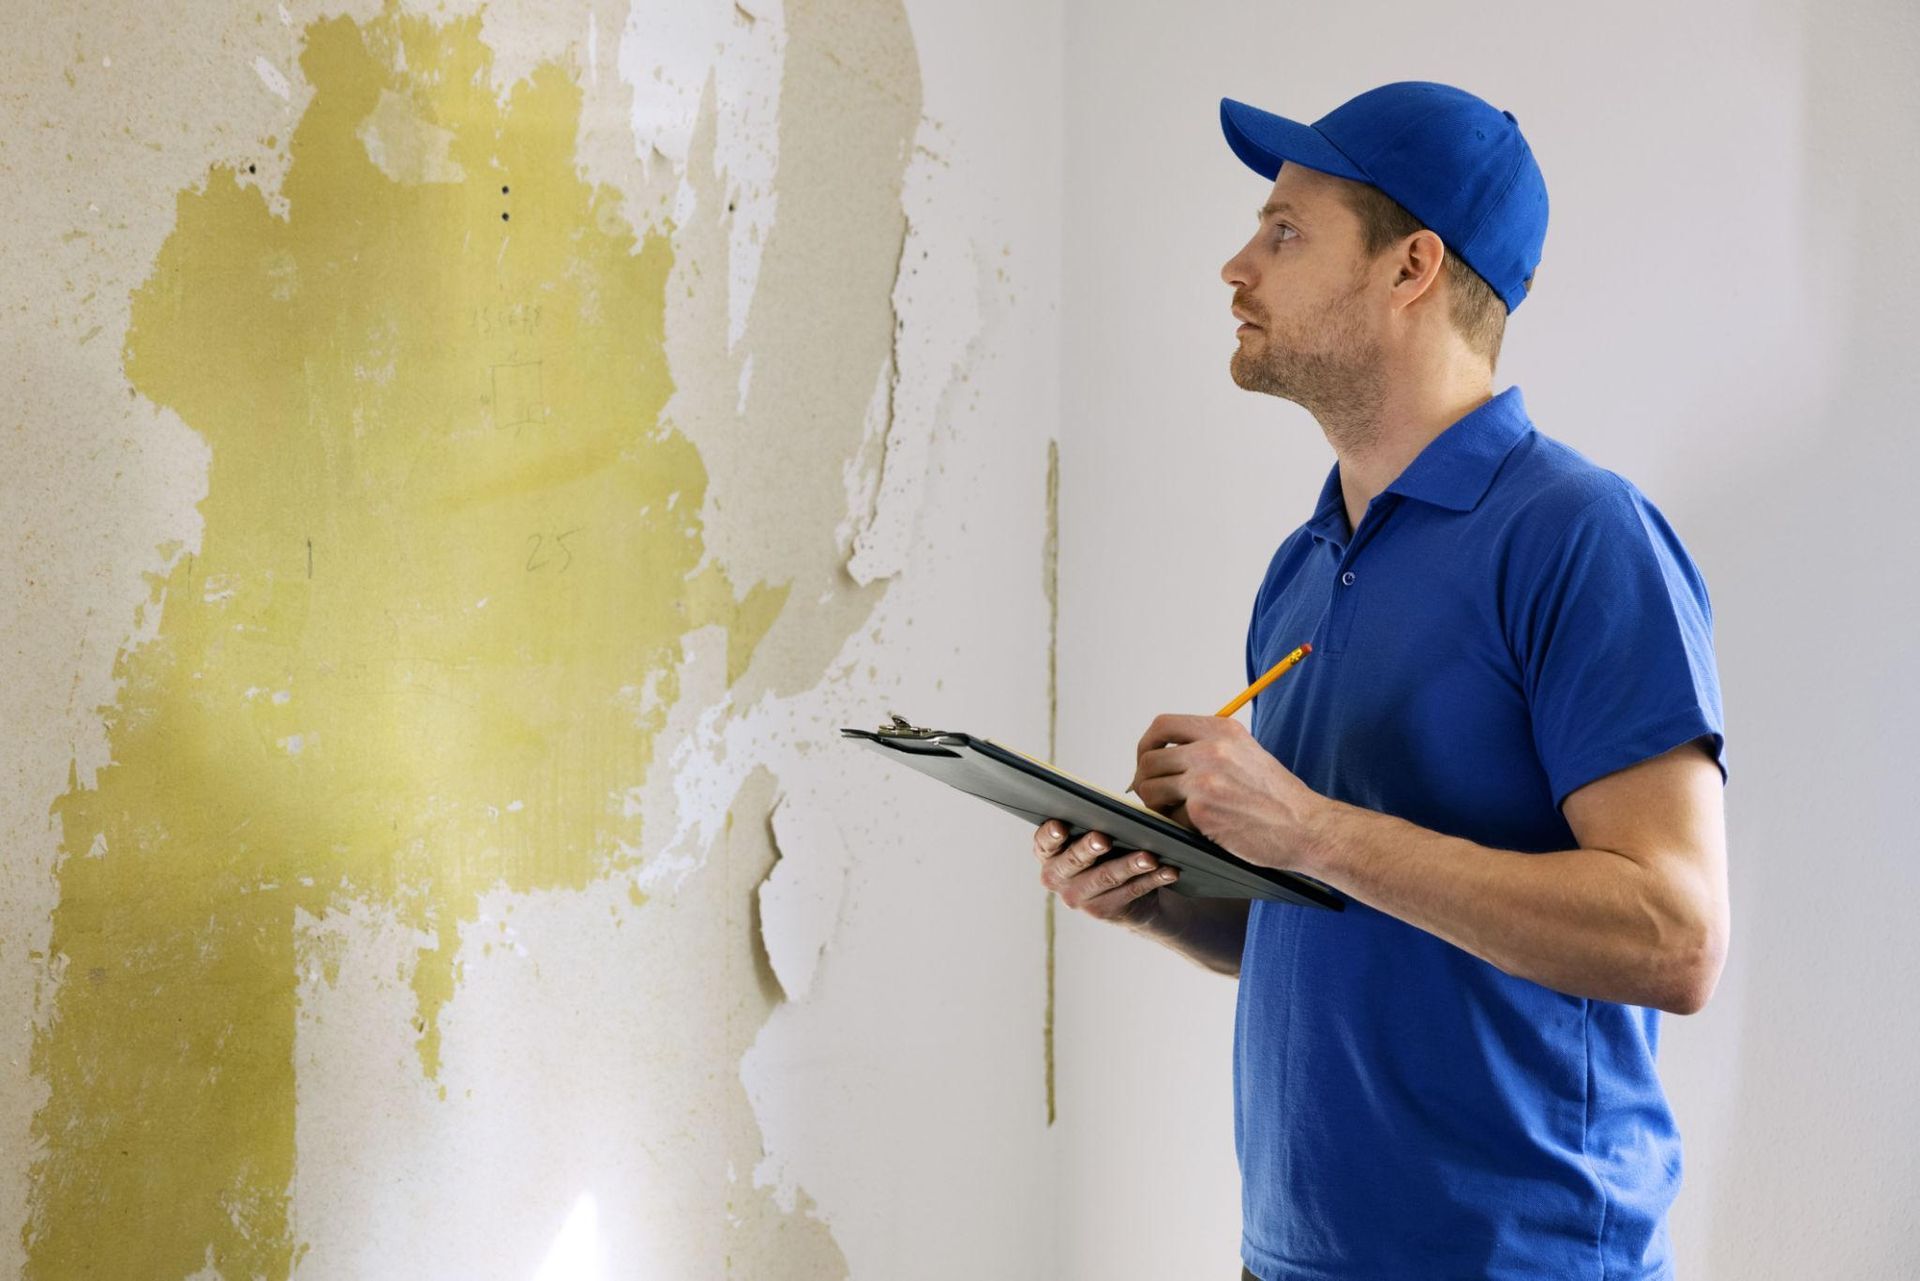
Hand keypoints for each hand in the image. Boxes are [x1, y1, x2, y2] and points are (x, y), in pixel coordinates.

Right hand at [1032, 818, 1182, 934]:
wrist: (1123, 896)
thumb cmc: (1107, 852)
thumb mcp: (1094, 839)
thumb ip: (1095, 825)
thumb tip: (1117, 810)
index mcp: (1049, 853)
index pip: (1044, 843)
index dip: (1050, 835)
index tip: (1061, 826)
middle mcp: (1056, 878)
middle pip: (1074, 860)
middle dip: (1089, 848)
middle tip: (1104, 839)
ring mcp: (1077, 898)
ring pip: (1105, 877)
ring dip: (1130, 865)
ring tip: (1150, 857)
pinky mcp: (1102, 911)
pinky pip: (1130, 892)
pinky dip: (1153, 880)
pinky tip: (1169, 871)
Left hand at [1129, 714, 1324, 872]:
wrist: (1305, 826)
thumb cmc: (1277, 795)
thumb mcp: (1245, 752)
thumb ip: (1207, 746)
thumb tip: (1163, 756)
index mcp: (1222, 730)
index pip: (1162, 725)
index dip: (1146, 745)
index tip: (1146, 760)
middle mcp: (1211, 749)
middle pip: (1149, 758)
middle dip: (1144, 779)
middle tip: (1155, 794)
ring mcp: (1204, 780)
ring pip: (1149, 788)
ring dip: (1156, 803)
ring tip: (1176, 811)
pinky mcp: (1201, 811)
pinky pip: (1169, 816)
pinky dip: (1178, 824)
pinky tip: (1201, 826)